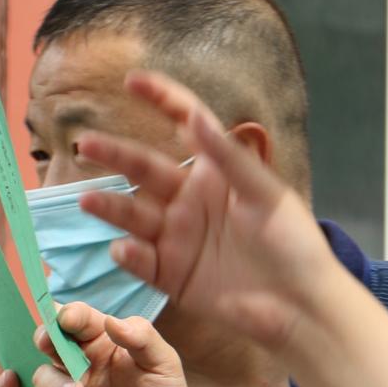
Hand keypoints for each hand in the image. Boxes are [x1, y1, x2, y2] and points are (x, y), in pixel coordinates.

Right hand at [10, 304, 192, 386]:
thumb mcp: (163, 366)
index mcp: (101, 342)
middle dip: (43, 337)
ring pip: (38, 375)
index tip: (69, 320)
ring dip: (50, 381)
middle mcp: (76, 363)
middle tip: (48, 343)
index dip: (68, 314)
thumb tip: (111, 320)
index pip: (76, 318)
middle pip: (46, 340)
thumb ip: (141, 337)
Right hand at [76, 71, 339, 350]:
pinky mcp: (171, 275)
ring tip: (90, 199)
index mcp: (216, 172)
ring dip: (110, 206)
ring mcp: (177, 237)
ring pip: (132, 215)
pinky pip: (141, 261)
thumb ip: (228, 157)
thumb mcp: (266, 193)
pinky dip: (129, 255)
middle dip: (115, 154)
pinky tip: (124, 248)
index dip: (161, 99)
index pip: (183, 125)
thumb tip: (196, 116)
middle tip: (87, 143)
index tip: (132, 80)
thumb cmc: (293, 243)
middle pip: (144, 168)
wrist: (300, 306)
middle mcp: (189, 200)